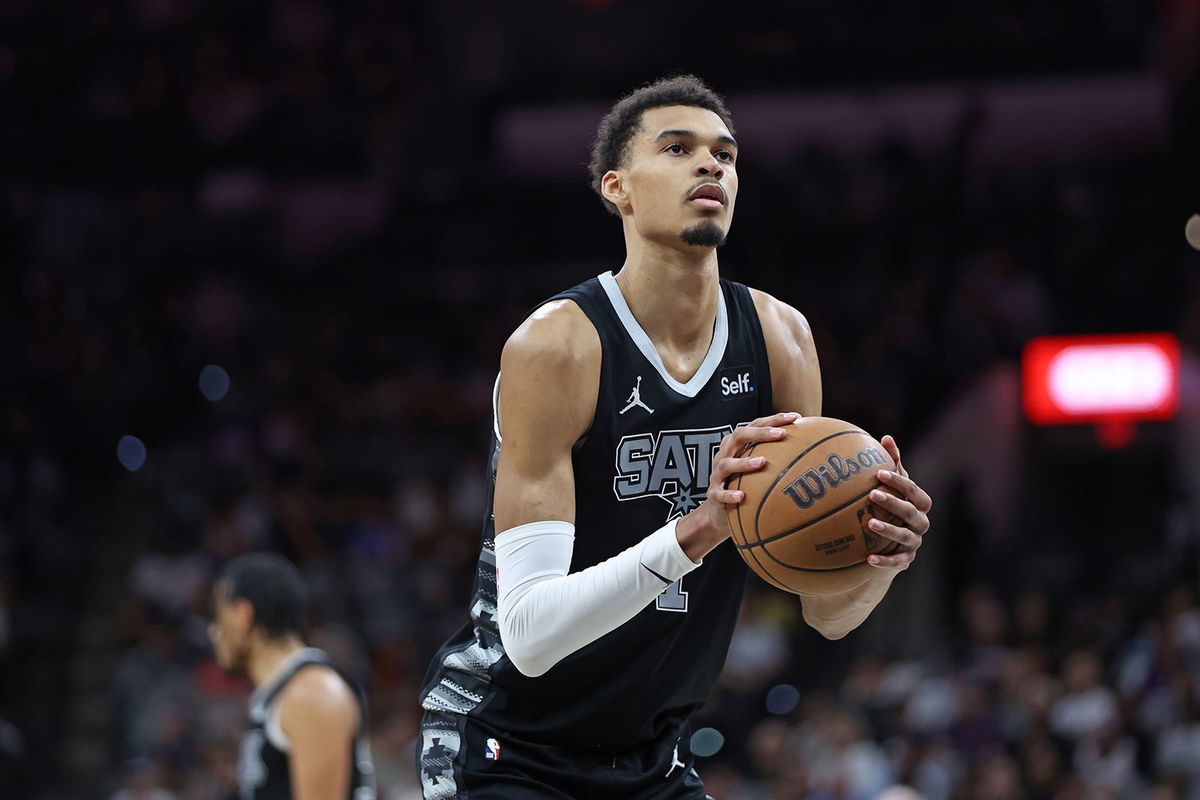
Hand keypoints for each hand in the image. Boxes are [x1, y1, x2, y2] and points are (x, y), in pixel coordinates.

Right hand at [676, 411, 800, 559]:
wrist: (718, 512)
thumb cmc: (744, 486)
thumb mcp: (759, 471)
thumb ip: (778, 460)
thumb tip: (816, 454)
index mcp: (737, 446)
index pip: (754, 425)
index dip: (774, 419)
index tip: (796, 417)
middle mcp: (725, 456)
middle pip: (738, 436)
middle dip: (759, 433)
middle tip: (780, 434)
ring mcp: (717, 475)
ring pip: (726, 464)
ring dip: (744, 462)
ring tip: (762, 462)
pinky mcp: (713, 495)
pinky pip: (719, 493)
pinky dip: (729, 494)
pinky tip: (742, 497)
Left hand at [864, 435, 931, 571]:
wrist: (892, 543)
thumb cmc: (892, 506)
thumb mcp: (892, 486)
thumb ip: (892, 464)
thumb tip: (886, 438)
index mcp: (920, 504)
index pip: (913, 490)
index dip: (899, 481)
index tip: (879, 472)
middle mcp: (921, 523)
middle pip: (911, 512)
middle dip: (893, 502)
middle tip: (872, 494)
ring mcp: (915, 542)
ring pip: (905, 537)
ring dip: (888, 530)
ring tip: (869, 523)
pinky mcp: (906, 560)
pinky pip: (897, 562)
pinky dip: (885, 561)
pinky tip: (868, 559)